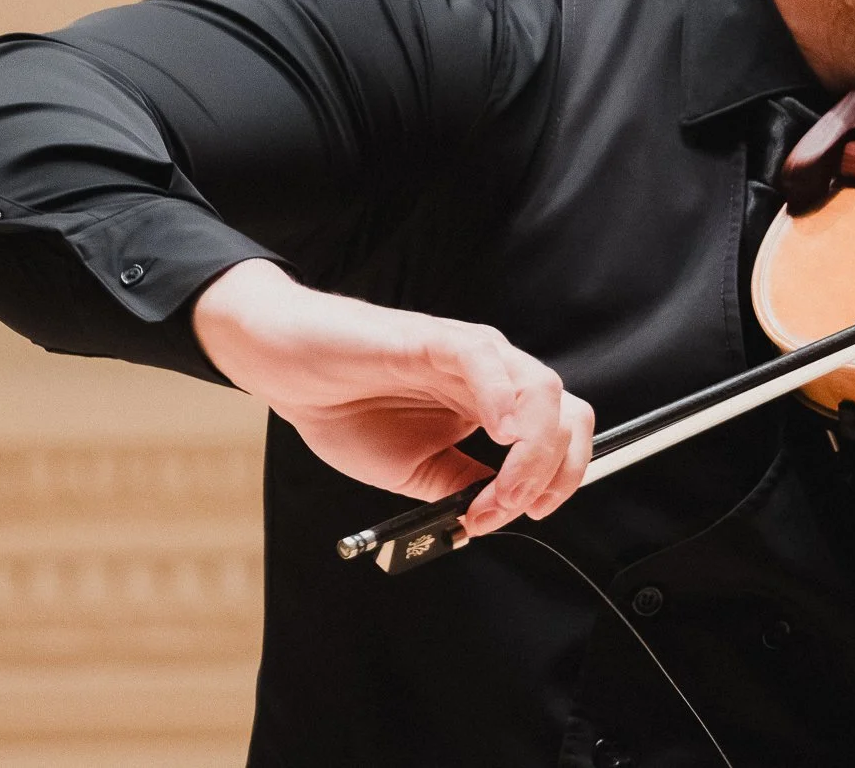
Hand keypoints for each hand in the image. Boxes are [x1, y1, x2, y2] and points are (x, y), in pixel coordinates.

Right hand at [192, 258, 592, 534]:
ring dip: (534, 450)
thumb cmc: (344, 408)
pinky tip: (498, 431)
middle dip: (556, 471)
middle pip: (566, 413)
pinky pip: (485, 358)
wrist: (288, 371)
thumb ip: (460, 486)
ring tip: (503, 488)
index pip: (561, 436)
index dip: (558, 480)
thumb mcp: (415, 470)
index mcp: (493, 408)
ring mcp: (469, 355)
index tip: (524, 516)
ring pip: (541, 389)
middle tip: (515, 508)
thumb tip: (494, 517)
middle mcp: (493, 379)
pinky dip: (504, 397)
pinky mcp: (434, 337)